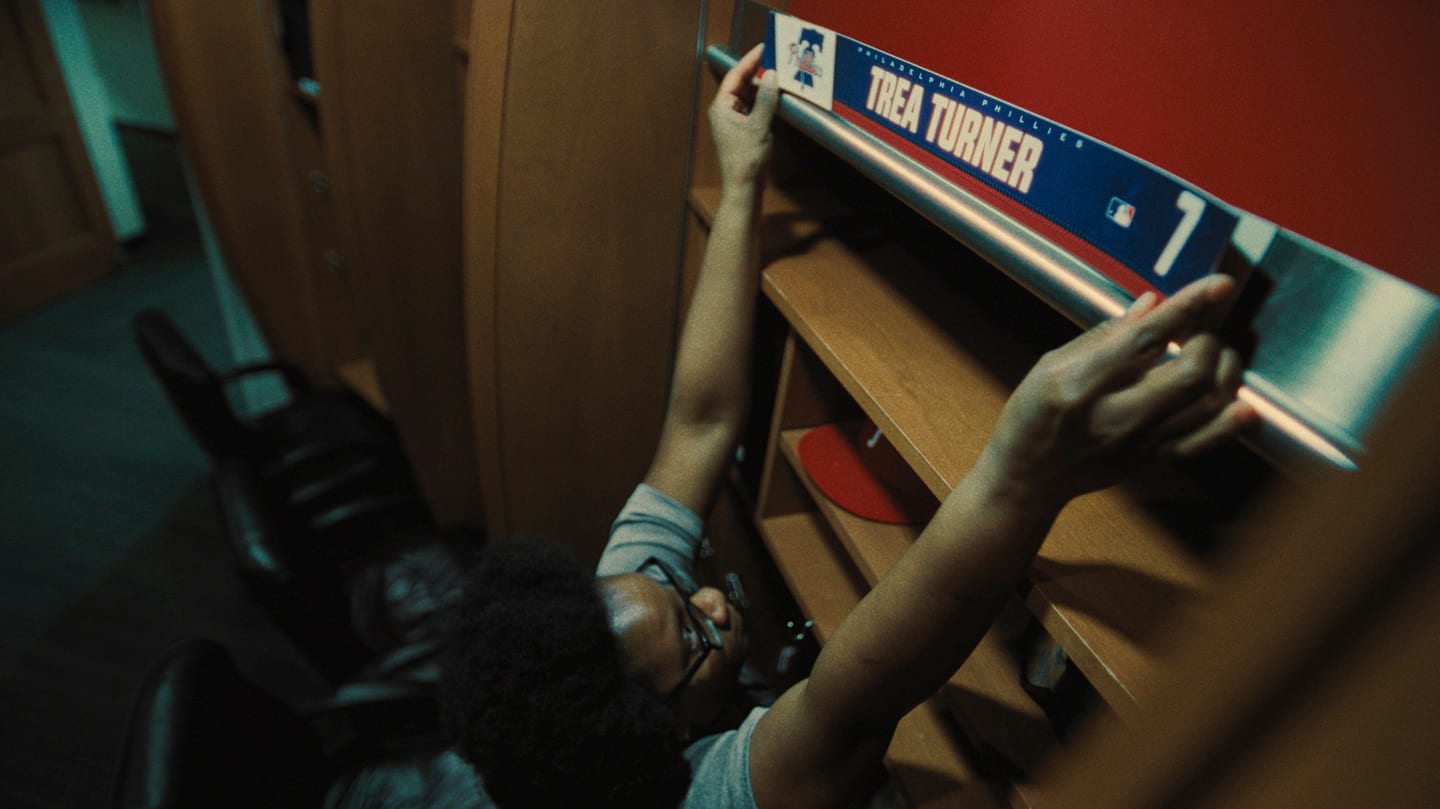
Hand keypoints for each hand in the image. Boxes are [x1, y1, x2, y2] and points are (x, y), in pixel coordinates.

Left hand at [709, 44, 778, 189]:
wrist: (743, 187)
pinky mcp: (742, 131)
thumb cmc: (746, 158)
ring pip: (748, 96)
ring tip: (780, 74)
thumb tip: (773, 75)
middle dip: (758, 72)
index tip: (764, 47)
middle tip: (776, 58)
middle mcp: (724, 111)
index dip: (750, 60)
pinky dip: (764, 101)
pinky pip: (753, 108)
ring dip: (763, 87)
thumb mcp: (759, 126)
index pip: (735, 75)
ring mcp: (732, 121)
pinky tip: (776, 96)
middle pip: (741, 84)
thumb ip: (767, 99)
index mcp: (721, 107)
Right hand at [977, 275, 1257, 508]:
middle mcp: (1114, 416)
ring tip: (1216, 354)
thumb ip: (1103, 335)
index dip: (1186, 308)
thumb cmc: (1033, 414)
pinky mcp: (1151, 461)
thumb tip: (1152, 303)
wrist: (1028, 478)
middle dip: (1208, 340)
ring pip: (1206, 404)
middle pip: (1189, 374)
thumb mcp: (1051, 365)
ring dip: (1224, 371)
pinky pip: (1204, 441)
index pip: (1144, 340)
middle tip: (1200, 329)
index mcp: (1080, 384)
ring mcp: (1138, 443)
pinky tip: (1243, 403)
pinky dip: (1230, 422)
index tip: (1219, 285)